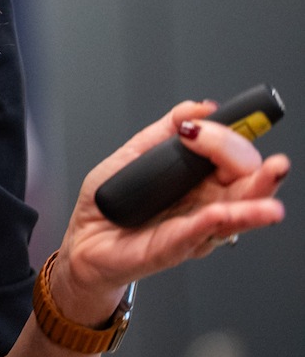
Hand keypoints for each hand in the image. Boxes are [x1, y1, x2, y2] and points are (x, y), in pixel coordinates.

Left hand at [51, 99, 289, 323]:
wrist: (86, 241)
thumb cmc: (111, 204)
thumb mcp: (133, 154)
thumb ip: (165, 130)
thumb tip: (199, 108)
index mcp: (197, 178)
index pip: (232, 156)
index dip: (234, 137)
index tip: (231, 120)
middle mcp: (204, 202)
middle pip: (243, 183)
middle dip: (251, 164)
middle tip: (233, 147)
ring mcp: (194, 226)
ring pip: (234, 213)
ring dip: (255, 201)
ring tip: (270, 190)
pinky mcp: (175, 247)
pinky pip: (198, 233)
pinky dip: (213, 221)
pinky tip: (223, 213)